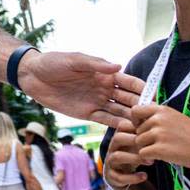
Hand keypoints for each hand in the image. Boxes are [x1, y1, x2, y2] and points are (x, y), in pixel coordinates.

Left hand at [18, 51, 143, 126]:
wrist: (34, 76)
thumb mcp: (75, 60)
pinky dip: (116, 124)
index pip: (129, 82)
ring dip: (131, 118)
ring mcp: (97, 102)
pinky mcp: (87, 113)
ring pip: (119, 111)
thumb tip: (118, 66)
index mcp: (105, 74)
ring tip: (144, 127)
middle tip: (155, 117)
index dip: (142, 88)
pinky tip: (127, 129)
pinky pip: (104, 120)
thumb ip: (96, 65)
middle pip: (128, 99)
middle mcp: (105, 89)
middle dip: (141, 106)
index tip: (155, 96)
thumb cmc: (54, 63)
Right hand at [104, 121, 151, 188]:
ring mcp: (110, 161)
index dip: (135, 127)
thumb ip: (146, 132)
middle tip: (151, 146)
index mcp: (120, 136)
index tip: (152, 131)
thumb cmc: (136, 154)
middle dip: (134, 141)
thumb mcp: (140, 143)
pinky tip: (144, 176)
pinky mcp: (112, 176)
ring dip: (134, 158)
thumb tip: (160, 115)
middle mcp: (112, 147)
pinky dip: (132, 177)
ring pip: (117, 156)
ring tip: (151, 162)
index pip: (122, 125)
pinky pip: (118, 176)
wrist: (126, 175)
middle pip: (117, 138)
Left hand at [132, 105, 189, 171]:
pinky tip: (160, 159)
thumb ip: (161, 119)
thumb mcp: (178, 119)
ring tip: (160, 153)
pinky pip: (143, 154)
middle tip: (157, 146)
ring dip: (147, 149)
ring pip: (138, 142)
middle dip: (144, 139)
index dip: (136, 121)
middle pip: (137, 130)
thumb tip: (143, 124)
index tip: (144, 129)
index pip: (135, 110)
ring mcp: (158, 134)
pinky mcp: (160, 149)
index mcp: (162, 110)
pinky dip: (149, 158)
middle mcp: (158, 119)